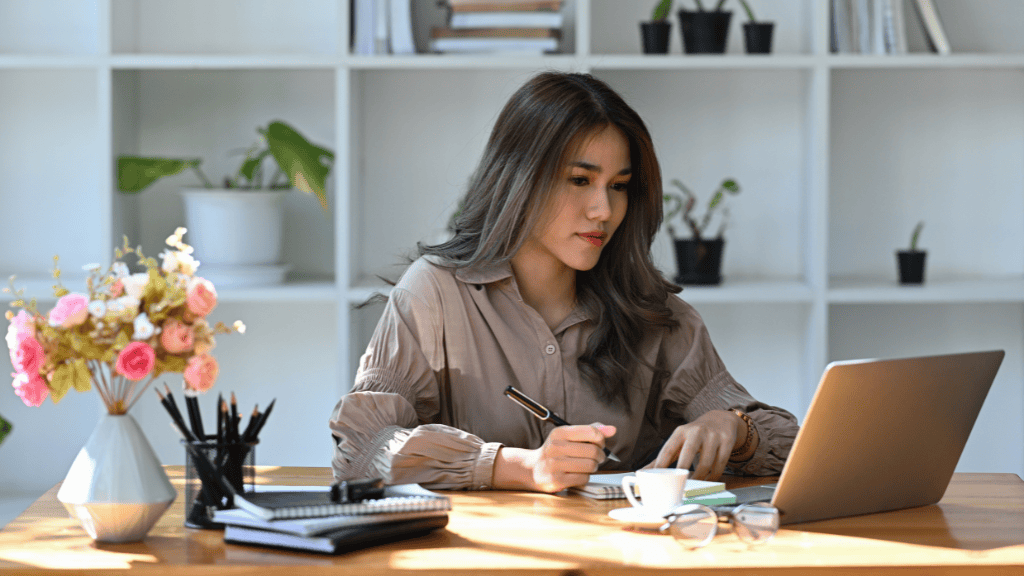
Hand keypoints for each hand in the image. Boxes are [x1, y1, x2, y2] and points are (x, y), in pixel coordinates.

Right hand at [494, 423, 615, 492]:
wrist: (533, 469)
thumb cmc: (556, 451)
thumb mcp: (568, 436)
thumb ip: (590, 431)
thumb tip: (612, 430)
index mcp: (560, 433)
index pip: (591, 432)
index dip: (601, 439)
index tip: (600, 443)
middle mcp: (556, 447)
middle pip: (593, 451)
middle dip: (600, 455)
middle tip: (597, 457)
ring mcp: (555, 464)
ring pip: (591, 466)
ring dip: (593, 467)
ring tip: (587, 465)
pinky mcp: (557, 480)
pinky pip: (584, 478)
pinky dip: (585, 476)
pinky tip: (577, 473)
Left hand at [643, 410, 742, 480]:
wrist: (720, 420)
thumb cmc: (695, 435)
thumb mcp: (678, 440)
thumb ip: (663, 456)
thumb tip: (644, 472)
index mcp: (680, 432)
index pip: (667, 450)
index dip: (661, 466)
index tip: (656, 480)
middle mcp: (696, 432)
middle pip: (687, 454)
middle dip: (682, 473)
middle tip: (678, 487)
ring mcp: (712, 436)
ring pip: (706, 464)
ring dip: (700, 479)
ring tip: (695, 488)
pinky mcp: (726, 442)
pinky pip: (720, 465)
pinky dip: (714, 477)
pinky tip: (709, 482)